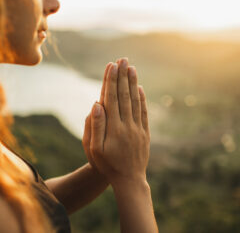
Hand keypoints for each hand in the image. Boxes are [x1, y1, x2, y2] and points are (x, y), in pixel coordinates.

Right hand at [84, 58, 149, 183]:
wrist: (129, 180)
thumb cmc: (107, 165)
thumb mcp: (95, 149)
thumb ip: (96, 126)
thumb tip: (96, 104)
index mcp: (114, 127)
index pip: (112, 98)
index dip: (111, 81)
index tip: (111, 66)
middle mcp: (127, 124)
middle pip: (124, 96)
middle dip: (122, 76)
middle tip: (122, 59)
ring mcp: (138, 128)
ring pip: (135, 101)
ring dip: (133, 83)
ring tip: (131, 68)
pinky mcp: (145, 133)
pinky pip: (144, 112)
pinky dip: (142, 99)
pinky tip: (140, 88)